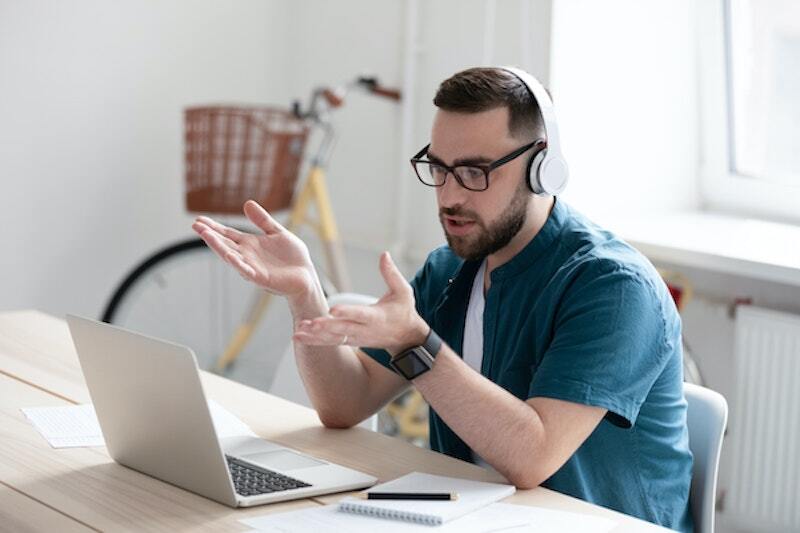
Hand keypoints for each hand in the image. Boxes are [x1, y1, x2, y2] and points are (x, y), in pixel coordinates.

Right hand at [192, 200, 318, 297]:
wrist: (306, 276)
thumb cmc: (293, 257)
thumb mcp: (277, 232)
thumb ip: (263, 220)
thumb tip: (247, 203)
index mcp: (250, 244)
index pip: (228, 234)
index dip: (214, 227)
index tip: (199, 220)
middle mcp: (247, 256)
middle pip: (225, 244)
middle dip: (210, 235)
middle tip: (196, 225)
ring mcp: (252, 267)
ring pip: (231, 256)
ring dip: (218, 246)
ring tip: (205, 235)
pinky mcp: (261, 278)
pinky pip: (246, 270)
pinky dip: (237, 263)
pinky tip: (228, 255)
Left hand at [293, 251, 428, 353]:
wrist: (406, 337)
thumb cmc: (404, 311)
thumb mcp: (403, 291)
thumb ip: (391, 274)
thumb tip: (383, 254)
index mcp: (377, 316)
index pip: (360, 314)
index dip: (347, 312)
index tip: (333, 309)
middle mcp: (365, 329)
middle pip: (343, 328)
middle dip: (326, 327)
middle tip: (310, 323)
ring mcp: (357, 338)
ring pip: (334, 338)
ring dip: (316, 335)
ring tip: (299, 331)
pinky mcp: (350, 341)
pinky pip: (331, 342)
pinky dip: (315, 340)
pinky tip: (299, 336)